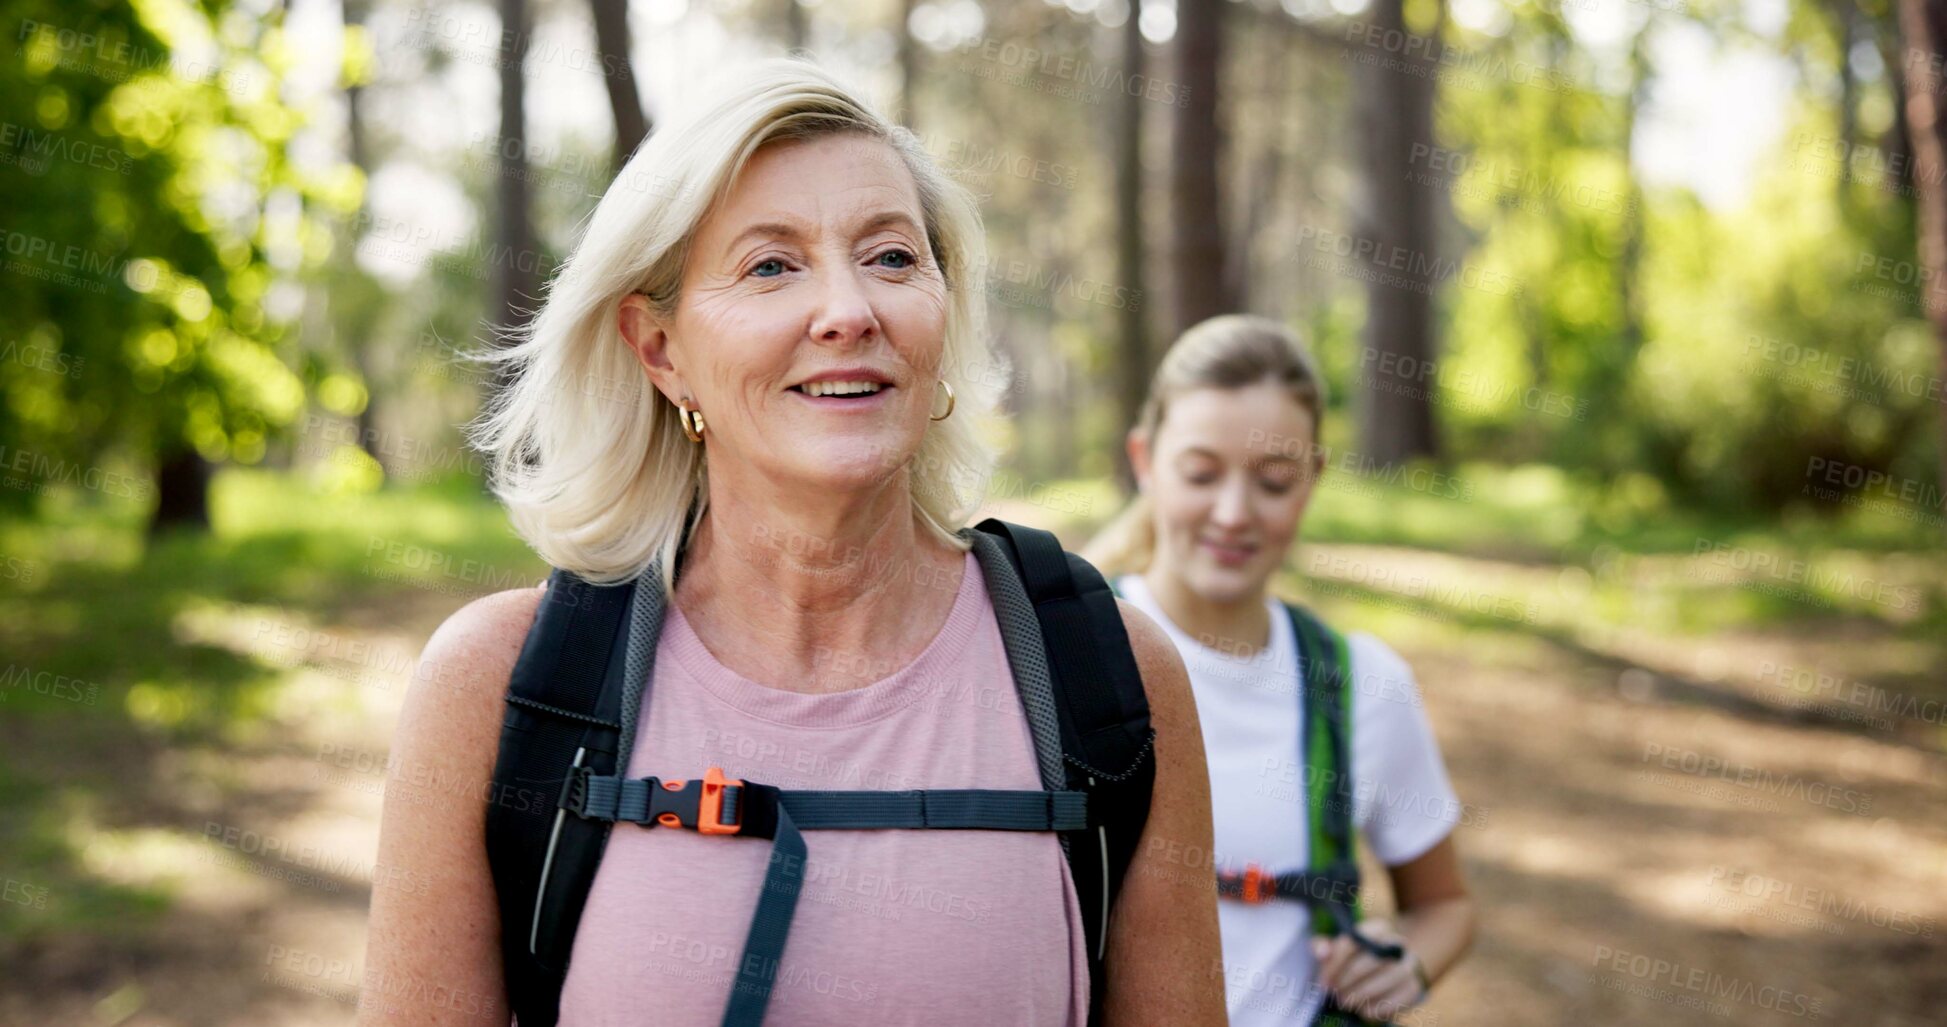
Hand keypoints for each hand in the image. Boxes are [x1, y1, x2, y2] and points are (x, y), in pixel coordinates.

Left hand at [1311, 918, 1426, 1020]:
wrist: (1394, 970)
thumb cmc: (1358, 958)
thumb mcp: (1340, 948)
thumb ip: (1325, 946)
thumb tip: (1321, 952)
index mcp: (1377, 929)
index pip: (1351, 943)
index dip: (1334, 965)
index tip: (1324, 982)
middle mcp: (1397, 943)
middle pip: (1366, 964)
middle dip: (1345, 982)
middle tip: (1334, 994)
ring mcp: (1408, 966)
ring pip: (1380, 983)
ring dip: (1358, 996)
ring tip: (1345, 1002)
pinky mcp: (1413, 988)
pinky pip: (1393, 1002)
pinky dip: (1373, 1009)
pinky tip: (1362, 1010)